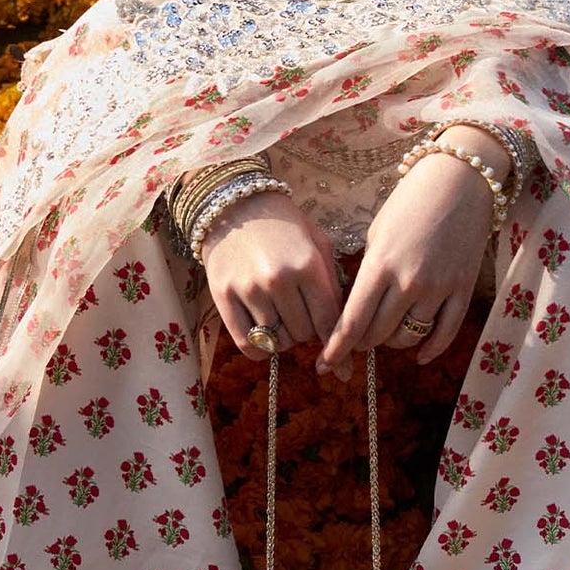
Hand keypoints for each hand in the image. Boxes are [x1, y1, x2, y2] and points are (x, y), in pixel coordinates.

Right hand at [201, 194, 341, 358]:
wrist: (236, 205)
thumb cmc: (284, 226)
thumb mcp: (317, 244)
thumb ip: (332, 285)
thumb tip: (347, 332)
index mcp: (308, 265)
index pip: (328, 321)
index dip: (336, 344)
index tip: (341, 365)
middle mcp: (279, 279)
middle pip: (303, 334)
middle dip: (307, 331)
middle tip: (301, 316)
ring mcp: (249, 288)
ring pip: (276, 341)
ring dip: (283, 338)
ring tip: (282, 319)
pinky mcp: (223, 296)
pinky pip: (246, 343)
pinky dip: (260, 350)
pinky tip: (265, 338)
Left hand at [318, 134, 501, 374]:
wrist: (460, 179)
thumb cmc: (410, 201)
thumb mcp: (377, 232)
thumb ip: (369, 272)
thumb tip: (359, 310)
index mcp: (379, 264)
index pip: (352, 321)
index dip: (336, 348)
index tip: (324, 365)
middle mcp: (408, 281)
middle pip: (378, 334)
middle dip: (363, 342)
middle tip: (358, 339)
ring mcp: (438, 287)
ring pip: (409, 337)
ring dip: (393, 342)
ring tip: (388, 333)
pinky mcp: (463, 289)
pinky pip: (445, 333)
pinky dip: (430, 350)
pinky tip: (419, 355)